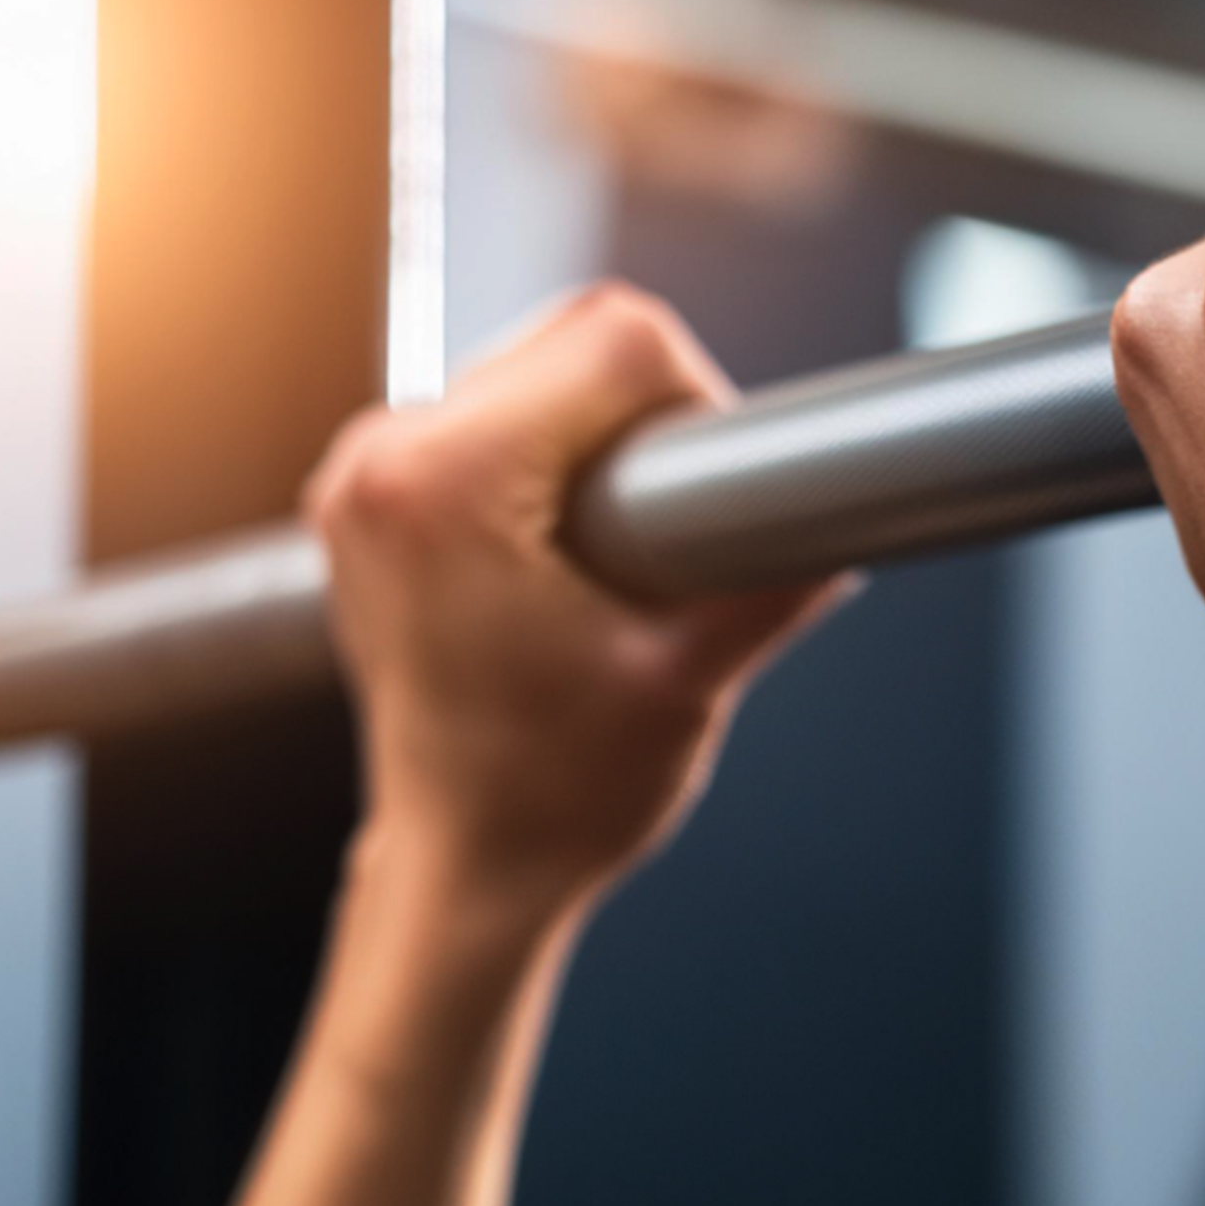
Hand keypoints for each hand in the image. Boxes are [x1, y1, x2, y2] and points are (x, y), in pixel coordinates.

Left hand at [307, 284, 850, 917]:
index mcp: (445, 483)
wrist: (464, 871)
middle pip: (567, 335)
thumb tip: (844, 526)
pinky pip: (486, 415)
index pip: (615, 340)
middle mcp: (382, 458)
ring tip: (618, 551)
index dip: (699, 402)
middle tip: (674, 533)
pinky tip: (569, 546)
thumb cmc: (551, 796)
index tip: (713, 498)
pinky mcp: (366, 496)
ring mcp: (360, 474)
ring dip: (596, 433)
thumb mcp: (687, 681)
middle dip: (647, 415)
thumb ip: (772, 584)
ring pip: (529, 366)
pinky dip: (546, 454)